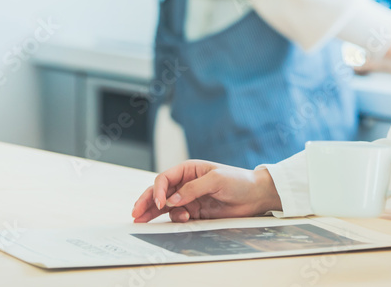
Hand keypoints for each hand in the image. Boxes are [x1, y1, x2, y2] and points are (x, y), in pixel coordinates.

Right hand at [130, 159, 280, 222]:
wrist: (255, 196)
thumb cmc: (239, 181)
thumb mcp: (217, 180)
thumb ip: (194, 189)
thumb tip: (172, 200)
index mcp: (189, 169)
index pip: (165, 178)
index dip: (157, 190)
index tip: (159, 203)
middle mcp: (186, 183)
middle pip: (160, 192)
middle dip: (146, 202)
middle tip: (135, 214)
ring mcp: (189, 198)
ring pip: (165, 206)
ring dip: (154, 213)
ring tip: (143, 222)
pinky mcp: (195, 212)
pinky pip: (178, 216)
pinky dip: (174, 220)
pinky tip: (179, 221)